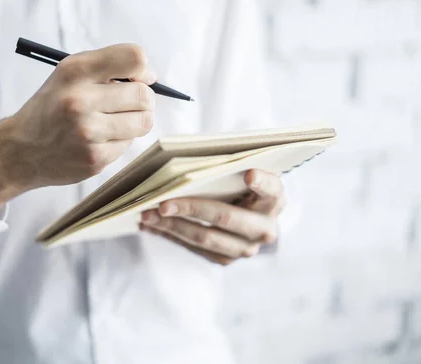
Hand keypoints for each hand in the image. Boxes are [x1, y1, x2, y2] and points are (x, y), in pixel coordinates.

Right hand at [0, 44, 156, 213]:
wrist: (21, 150)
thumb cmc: (52, 107)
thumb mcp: (68, 75)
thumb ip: (107, 67)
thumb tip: (150, 75)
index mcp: (74, 71)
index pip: (134, 58)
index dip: (144, 69)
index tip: (140, 77)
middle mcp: (80, 100)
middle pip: (143, 94)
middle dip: (143, 98)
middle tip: (129, 102)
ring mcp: (88, 132)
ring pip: (143, 121)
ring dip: (136, 120)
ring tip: (116, 120)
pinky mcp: (95, 158)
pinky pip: (129, 144)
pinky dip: (120, 140)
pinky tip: (100, 138)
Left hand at [139, 169, 285, 264]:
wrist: (247, 216)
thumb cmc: (238, 185)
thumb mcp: (240, 173)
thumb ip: (226, 167)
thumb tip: (184, 160)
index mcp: (274, 199)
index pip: (272, 189)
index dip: (262, 183)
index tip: (248, 173)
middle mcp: (264, 227)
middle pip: (225, 218)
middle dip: (190, 209)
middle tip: (162, 203)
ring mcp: (246, 248)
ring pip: (205, 238)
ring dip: (172, 226)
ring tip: (147, 215)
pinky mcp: (227, 259)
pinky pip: (195, 248)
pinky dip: (170, 235)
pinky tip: (150, 225)